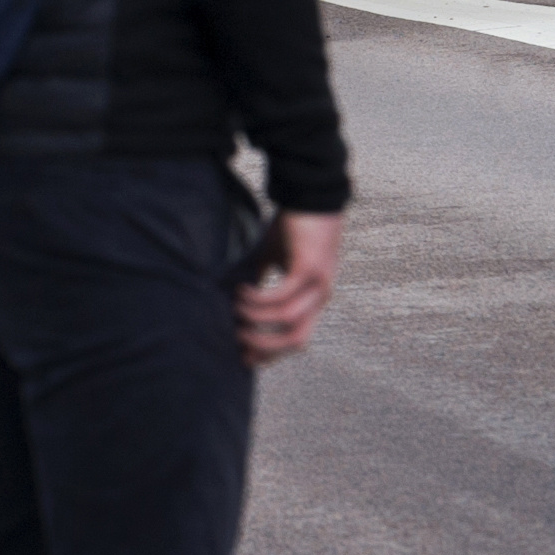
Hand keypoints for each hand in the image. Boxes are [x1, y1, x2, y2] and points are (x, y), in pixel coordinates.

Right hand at [235, 213, 340, 366]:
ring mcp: (318, 285)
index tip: (244, 358)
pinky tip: (243, 289)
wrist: (310, 196)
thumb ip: (260, 277)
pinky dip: (259, 299)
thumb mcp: (272, 257)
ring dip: (255, 318)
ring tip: (234, 307)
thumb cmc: (292, 226)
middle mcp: (320, 298)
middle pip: (296, 340)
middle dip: (264, 346)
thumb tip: (234, 297)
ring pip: (286, 321)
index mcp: (313, 299)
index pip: (297, 339)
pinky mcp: (310, 269)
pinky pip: (282, 296)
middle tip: (237, 340)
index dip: (271, 353)